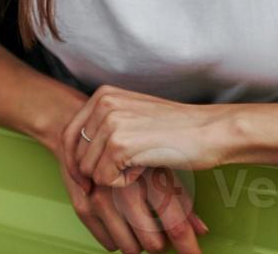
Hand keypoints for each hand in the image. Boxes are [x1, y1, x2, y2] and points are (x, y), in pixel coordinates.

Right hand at [48, 139, 207, 252]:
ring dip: (139, 246)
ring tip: (143, 234)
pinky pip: (108, 242)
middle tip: (163, 240)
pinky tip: (123, 231)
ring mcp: (101, 197)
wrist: (89, 128)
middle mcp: (125, 188)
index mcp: (151, 176)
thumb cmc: (132, 147)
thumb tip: (202, 230)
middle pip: (152, 241)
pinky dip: (118, 242)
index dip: (187, 247)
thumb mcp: (161, 165)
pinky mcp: (83, 204)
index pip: (175, 224)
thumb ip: (182, 199)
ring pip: (129, 247)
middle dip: (161, 245)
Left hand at [62, 85, 243, 190]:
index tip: (85, 181)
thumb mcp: (133, 116)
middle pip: (76, 155)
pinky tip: (144, 168)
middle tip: (126, 172)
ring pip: (89, 170)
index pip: (68, 134)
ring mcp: (110, 122)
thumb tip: (74, 157)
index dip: (73, 163)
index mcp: (103, 95)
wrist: (210, 131)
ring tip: (140, 164)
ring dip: (113, 177)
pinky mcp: (120, 144)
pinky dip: (124, 184)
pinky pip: (105, 180)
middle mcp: (102, 103)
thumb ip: (104, 126)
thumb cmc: (175, 130)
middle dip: (95, 173)